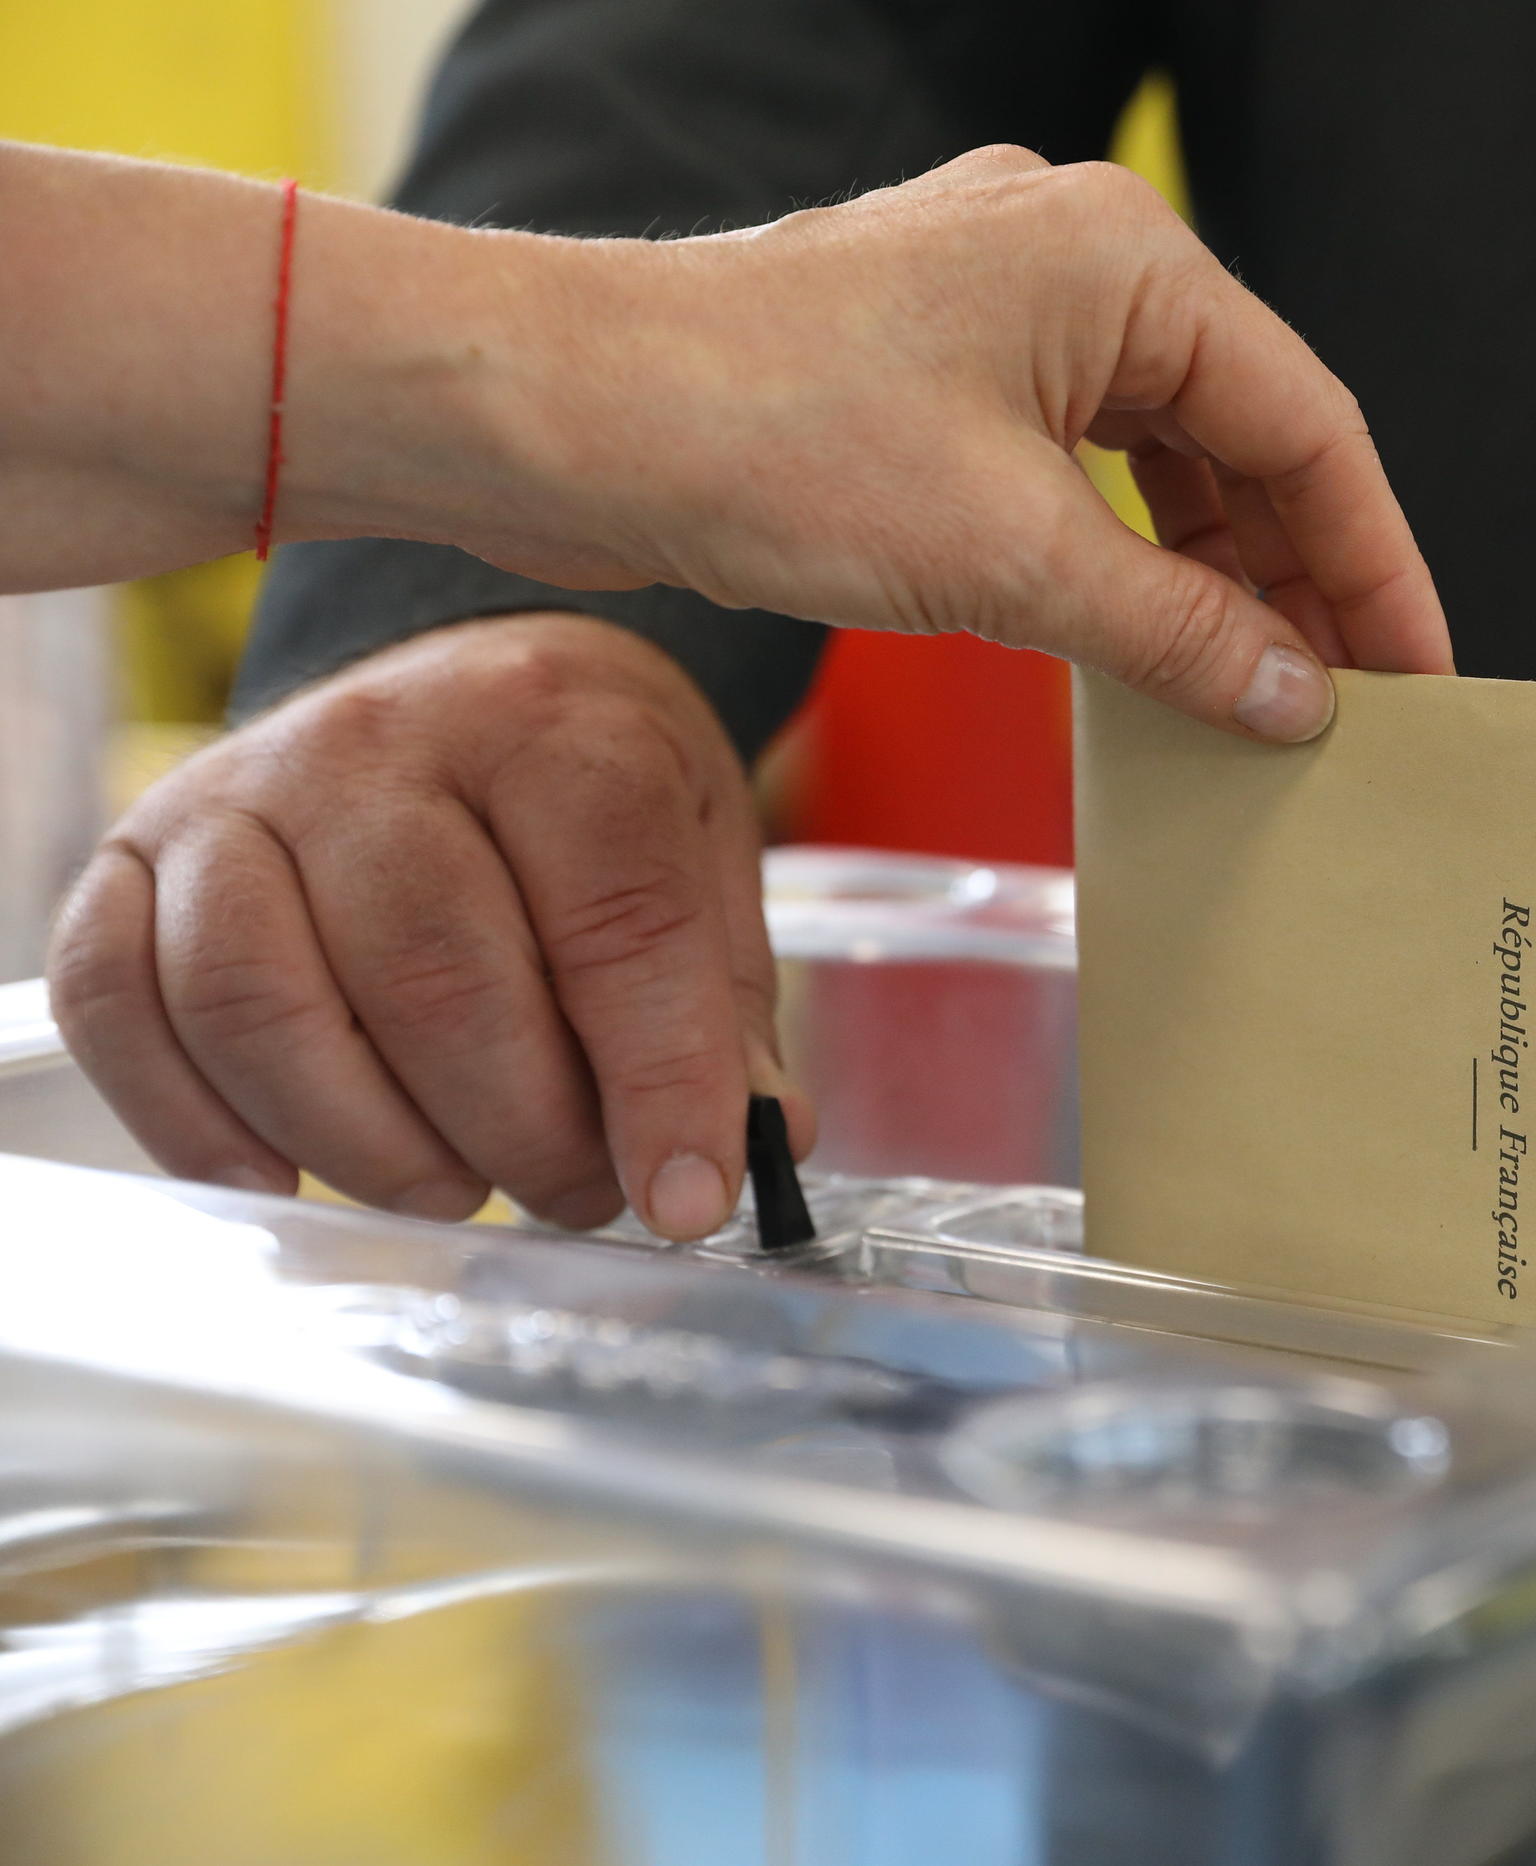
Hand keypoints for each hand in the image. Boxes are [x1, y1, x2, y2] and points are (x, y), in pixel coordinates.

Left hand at [3, 144, 1447, 741]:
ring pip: (1165, 458)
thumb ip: (1176, 631)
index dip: (1377, 563)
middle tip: (1350, 708)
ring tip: (1258, 700)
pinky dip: (1126, 561)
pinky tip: (1151, 650)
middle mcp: (1074, 264)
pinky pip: (1082, 468)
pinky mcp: (937, 371)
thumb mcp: (1006, 556)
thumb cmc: (749, 428)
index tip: (1421, 673)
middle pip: (1249, 437)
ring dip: (1214, 579)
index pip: (1311, 425)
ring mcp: (1000, 313)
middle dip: (1301, 578)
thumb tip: (1294, 696)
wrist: (549, 410)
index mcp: (1121, 262)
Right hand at [48, 613, 797, 1238]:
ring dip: (370, 1145)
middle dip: (521, 1132)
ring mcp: (238, 793)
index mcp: (553, 727)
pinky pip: (117, 1002)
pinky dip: (193, 1121)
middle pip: (433, 978)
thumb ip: (720, 1010)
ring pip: (264, 1005)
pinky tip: (287, 1179)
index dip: (658, 1081)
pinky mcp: (134, 851)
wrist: (476, 681)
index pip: (612, 920)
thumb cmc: (595, 791)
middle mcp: (379, 740)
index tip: (688, 1198)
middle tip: (577, 1193)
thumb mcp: (700, 860)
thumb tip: (745, 1152)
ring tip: (457, 1187)